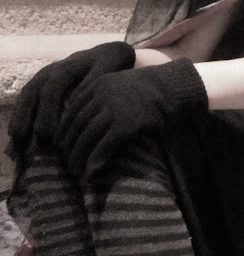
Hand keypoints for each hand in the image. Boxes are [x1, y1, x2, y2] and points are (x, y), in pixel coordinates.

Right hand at [8, 42, 135, 153]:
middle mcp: (50, 72)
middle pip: (33, 92)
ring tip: (15, 140)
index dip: (47, 110)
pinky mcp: (42, 87)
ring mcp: (43, 78)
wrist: (106, 54)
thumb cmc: (109, 63)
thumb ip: (92, 82)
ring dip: (19, 117)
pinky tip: (17, 137)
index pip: (52, 89)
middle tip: (23, 138)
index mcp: (67, 67)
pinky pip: (26, 101)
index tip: (46, 132)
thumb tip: (74, 101)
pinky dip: (20, 117)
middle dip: (25, 115)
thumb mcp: (107, 68)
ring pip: (26, 96)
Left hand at [54, 57, 207, 178]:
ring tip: (75, 171)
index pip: (72, 110)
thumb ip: (101, 96)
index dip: (63, 130)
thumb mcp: (120, 84)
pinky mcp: (126, 125)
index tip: (59, 145)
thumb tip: (84, 119)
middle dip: (68, 146)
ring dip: (78, 157)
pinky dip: (95, 160)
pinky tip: (91, 172)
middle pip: (77, 124)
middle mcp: (102, 95)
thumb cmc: (148, 89)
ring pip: (87, 136)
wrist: (172, 88)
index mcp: (99, 84)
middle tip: (65, 163)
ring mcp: (114, 109)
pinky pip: (105, 146)